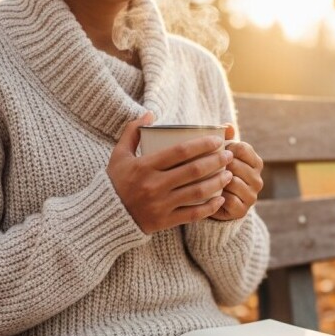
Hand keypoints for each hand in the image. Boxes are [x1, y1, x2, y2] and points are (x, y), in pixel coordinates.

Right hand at [108, 113, 234, 233]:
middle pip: (193, 170)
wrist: (106, 217)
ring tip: (229, 174)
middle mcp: (154, 185)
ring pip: (197, 192)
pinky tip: (220, 199)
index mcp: (144, 166)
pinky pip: (193, 214)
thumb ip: (132, 132)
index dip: (202, 144)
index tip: (217, 140)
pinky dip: (209, 207)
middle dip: (216, 161)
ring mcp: (160, 204)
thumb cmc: (115, 183)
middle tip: (228, 155)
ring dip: (217, 182)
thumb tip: (149, 114)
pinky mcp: (164, 221)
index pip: (180, 151)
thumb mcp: (118, 155)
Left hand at [211, 124, 263, 220]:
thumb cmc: (216, 173)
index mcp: (256, 162)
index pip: (242, 148)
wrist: (212, 202)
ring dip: (217, 181)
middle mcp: (258, 179)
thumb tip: (228, 125)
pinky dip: (217, 197)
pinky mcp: (242, 211)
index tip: (213, 151)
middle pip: (236, 164)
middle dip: (219, 165)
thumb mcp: (220, 155)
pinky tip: (210, 195)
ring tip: (206, 181)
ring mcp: (252, 196)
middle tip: (206, 167)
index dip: (225, 148)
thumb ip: (225, 137)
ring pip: (233, 182)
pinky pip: (229, 200)